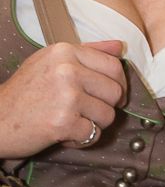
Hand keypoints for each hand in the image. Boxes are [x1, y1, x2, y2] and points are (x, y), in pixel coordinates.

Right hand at [0, 39, 126, 156]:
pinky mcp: (64, 122)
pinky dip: (81, 139)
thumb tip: (119, 46)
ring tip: (71, 121)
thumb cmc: (24, 93)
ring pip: (108, 115)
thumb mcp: (50, 62)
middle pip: (115, 92)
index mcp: (65, 52)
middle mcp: (67, 70)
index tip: (109, 95)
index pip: (113, 66)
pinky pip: (94, 134)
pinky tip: (63, 134)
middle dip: (105, 106)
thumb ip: (87, 52)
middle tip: (86, 112)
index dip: (117, 84)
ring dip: (93, 124)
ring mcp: (66, 96)